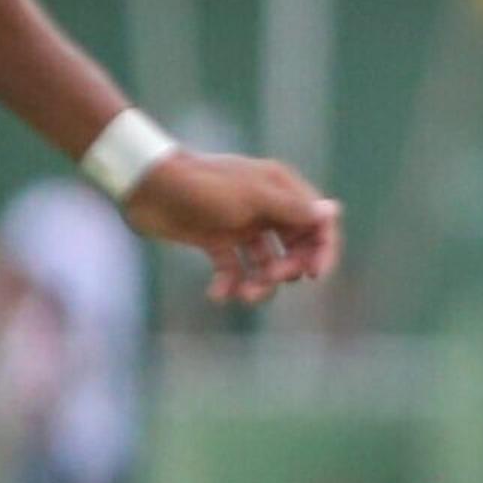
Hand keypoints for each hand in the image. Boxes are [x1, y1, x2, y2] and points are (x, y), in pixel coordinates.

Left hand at [121, 152, 344, 304]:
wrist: (148, 186)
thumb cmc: (202, 186)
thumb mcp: (252, 198)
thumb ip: (292, 209)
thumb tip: (334, 212)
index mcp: (280, 190)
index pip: (317, 223)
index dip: (323, 250)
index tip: (314, 275)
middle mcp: (265, 208)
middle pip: (295, 248)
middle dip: (288, 269)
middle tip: (272, 278)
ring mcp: (241, 225)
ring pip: (265, 264)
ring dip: (260, 285)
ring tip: (242, 296)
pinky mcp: (216, 240)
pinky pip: (234, 270)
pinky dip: (229, 285)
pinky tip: (217, 295)